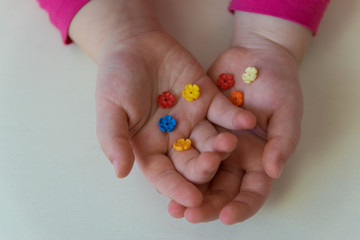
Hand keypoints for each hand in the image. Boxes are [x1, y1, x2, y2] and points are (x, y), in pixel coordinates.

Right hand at [69, 0, 255, 207]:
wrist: (135, 43)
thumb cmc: (116, 77)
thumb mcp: (110, 108)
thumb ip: (114, 139)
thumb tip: (120, 172)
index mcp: (149, 146)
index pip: (164, 174)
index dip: (176, 188)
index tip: (192, 200)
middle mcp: (174, 139)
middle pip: (192, 162)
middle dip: (203, 168)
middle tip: (211, 165)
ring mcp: (194, 120)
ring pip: (212, 140)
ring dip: (223, 145)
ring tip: (229, 143)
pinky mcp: (209, 99)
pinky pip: (224, 112)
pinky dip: (236, 117)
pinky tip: (247, 121)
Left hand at [167, 10, 311, 222]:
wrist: (256, 56)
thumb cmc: (280, 85)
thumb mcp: (286, 113)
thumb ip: (282, 142)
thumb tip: (274, 172)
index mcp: (258, 158)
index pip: (251, 192)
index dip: (240, 206)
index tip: (226, 216)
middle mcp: (233, 156)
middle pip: (220, 188)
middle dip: (206, 203)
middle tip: (189, 215)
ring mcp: (213, 141)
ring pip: (199, 171)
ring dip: (186, 187)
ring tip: (169, 203)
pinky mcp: (197, 125)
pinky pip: (185, 146)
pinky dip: (174, 159)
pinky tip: (161, 170)